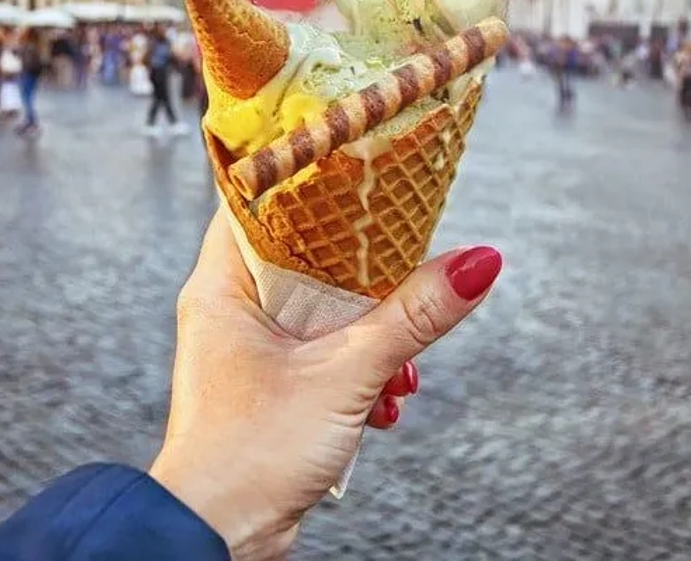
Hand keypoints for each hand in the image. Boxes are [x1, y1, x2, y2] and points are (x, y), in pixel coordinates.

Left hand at [149, 210, 502, 560]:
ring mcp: (250, 349)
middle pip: (304, 253)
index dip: (311, 180)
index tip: (359, 167)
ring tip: (400, 353)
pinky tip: (385, 394)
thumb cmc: (245, 458)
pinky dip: (360, 366)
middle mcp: (230, 309)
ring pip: (323, 308)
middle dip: (362, 269)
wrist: (218, 538)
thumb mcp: (345, 375)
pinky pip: (325, 351)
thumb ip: (411, 317)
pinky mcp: (272, 385)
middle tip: (404, 259)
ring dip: (370, 329)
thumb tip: (472, 265)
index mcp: (221, 286)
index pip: (261, 201)